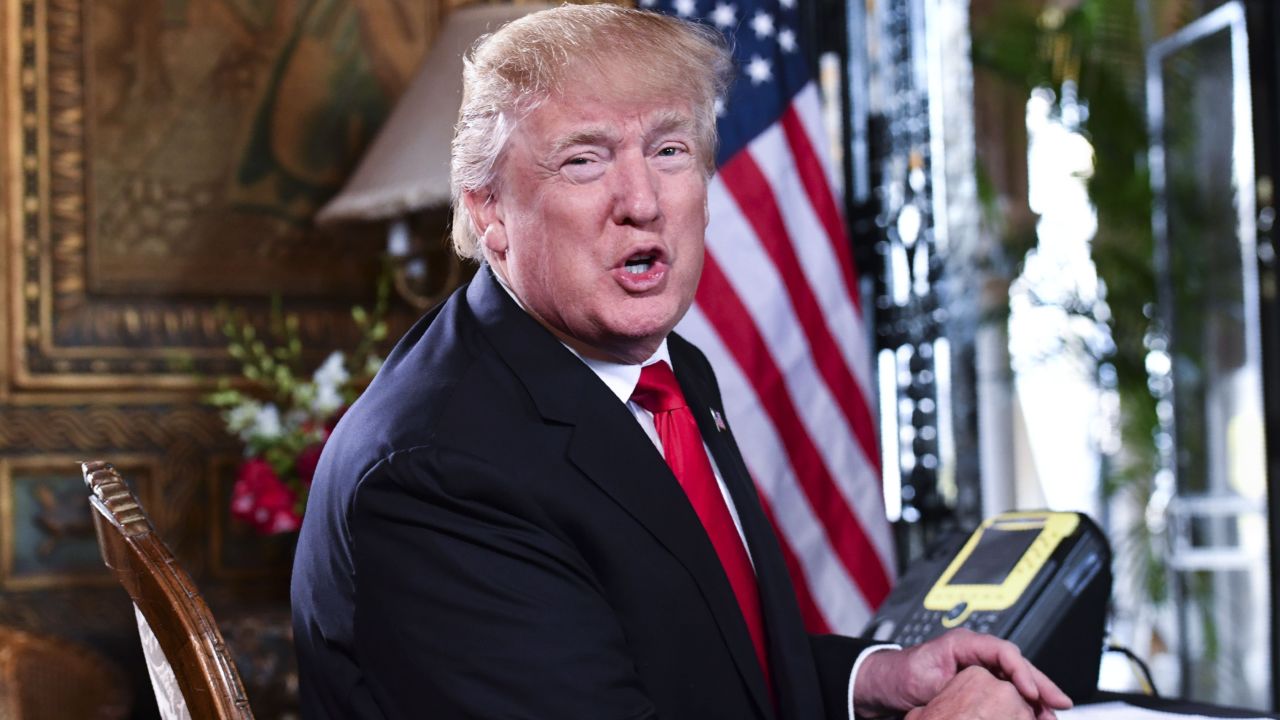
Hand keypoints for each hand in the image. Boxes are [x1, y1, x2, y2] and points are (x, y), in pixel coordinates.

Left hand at [852, 628, 1071, 717]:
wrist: (884, 684)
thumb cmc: (899, 675)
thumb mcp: (923, 679)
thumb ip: (950, 684)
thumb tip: (976, 695)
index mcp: (964, 644)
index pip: (1003, 651)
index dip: (1021, 671)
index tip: (1031, 692)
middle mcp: (976, 653)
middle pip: (1017, 665)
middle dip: (1041, 685)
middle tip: (1060, 705)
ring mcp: (979, 669)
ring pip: (1016, 680)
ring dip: (1036, 698)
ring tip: (1052, 716)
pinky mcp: (979, 685)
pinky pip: (1007, 692)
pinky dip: (1022, 704)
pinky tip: (1034, 716)